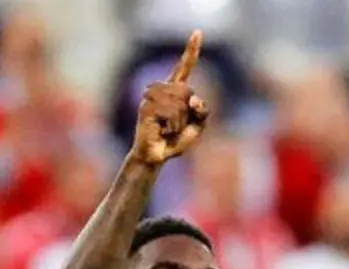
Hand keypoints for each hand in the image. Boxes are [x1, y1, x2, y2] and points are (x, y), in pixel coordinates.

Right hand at [129, 31, 209, 166]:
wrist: (157, 156)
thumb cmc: (175, 140)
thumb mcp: (197, 126)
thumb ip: (203, 111)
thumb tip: (194, 98)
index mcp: (176, 90)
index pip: (185, 66)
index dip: (191, 50)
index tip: (198, 32)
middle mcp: (162, 89)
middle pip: (187, 91)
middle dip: (188, 113)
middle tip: (176, 126)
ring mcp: (151, 97)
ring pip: (179, 102)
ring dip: (179, 121)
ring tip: (168, 129)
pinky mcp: (145, 107)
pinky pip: (170, 113)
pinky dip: (172, 126)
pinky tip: (162, 131)